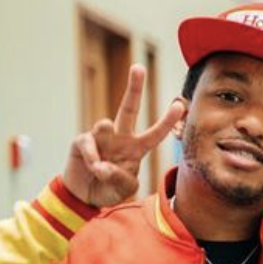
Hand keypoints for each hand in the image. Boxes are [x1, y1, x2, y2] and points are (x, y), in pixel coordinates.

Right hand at [62, 65, 183, 207]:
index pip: (155, 133)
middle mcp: (120, 138)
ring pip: (104, 127)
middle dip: (134, 88)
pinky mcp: (82, 141)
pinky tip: (92, 169)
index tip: (180, 105)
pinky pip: (88, 145)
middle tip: (139, 68)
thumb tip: (104, 166)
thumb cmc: (109, 188)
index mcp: (137, 149)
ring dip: (103, 146)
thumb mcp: (124, 189)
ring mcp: (101, 137)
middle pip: (128, 108)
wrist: (84, 195)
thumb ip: (121, 180)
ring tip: (100, 169)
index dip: (167, 120)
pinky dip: (91, 159)